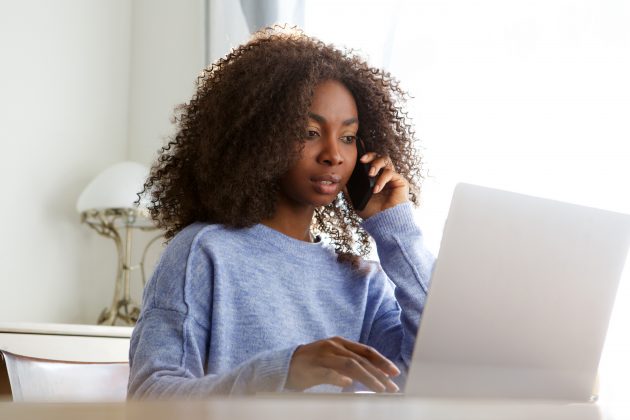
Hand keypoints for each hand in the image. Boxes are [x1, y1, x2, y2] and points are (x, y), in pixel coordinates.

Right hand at [285, 336, 399, 392]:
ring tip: (379, 389)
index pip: (365, 350)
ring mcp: (322, 356)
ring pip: (349, 365)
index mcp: (339, 343)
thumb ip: (350, 362)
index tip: (394, 372)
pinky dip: (339, 378)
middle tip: (391, 387)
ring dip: (367, 377)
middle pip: (361, 359)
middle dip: (379, 373)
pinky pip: (327, 373)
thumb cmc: (313, 364)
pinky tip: (348, 385)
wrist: (284, 365)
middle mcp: (333, 346)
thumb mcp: (333, 358)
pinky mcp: (311, 368)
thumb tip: (373, 374)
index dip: (381, 361)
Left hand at [351, 153, 409, 218]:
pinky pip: (390, 173)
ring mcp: (392, 178)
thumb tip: (340, 180)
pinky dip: (382, 180)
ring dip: (376, 164)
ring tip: (370, 174)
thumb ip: (349, 190)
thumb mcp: (356, 200)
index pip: (371, 161)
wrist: (384, 222)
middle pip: (379, 156)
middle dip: (370, 156)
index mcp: (374, 178)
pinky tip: (376, 189)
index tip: (357, 155)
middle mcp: (384, 175)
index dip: (365, 156)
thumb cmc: (372, 213)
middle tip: (362, 160)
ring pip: (386, 160)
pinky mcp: (400, 181)